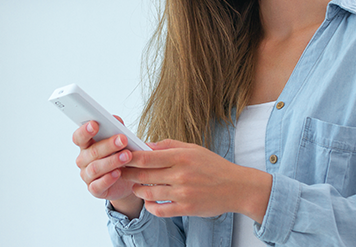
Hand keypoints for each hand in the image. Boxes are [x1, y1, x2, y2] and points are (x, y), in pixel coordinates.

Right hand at [72, 118, 143, 216]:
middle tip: (123, 139)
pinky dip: (108, 179)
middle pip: (92, 151)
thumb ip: (117, 130)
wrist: (129, 179)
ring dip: (112, 161)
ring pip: (95, 168)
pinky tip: (118, 173)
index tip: (95, 124)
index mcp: (86, 145)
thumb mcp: (121, 141)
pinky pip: (97, 185)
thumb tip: (116, 120)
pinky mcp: (94, 189)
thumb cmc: (121, 155)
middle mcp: (84, 160)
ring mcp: (87, 176)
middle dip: (108, 145)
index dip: (85, 130)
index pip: (79, 137)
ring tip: (127, 156)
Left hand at [122, 139, 271, 220]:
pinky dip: (150, 206)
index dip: (130, 157)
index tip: (120, 156)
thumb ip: (168, 146)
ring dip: (138, 190)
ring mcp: (183, 193)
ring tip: (135, 186)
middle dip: (128, 173)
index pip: (147, 157)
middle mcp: (180, 175)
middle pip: (144, 175)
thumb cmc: (213, 166)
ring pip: (148, 193)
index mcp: (181, 156)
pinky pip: (159, 210)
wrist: (236, 187)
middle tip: (119, 172)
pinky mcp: (186, 208)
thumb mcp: (193, 149)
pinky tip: (149, 201)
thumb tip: (146, 145)